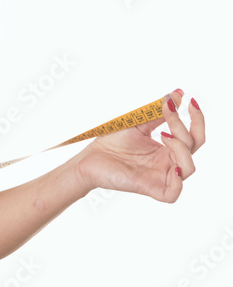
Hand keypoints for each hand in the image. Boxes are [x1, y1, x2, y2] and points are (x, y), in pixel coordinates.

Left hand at [73, 90, 204, 202]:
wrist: (90, 158)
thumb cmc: (112, 142)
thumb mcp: (138, 123)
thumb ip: (158, 112)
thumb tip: (177, 94)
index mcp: (168, 149)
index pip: (193, 137)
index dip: (197, 120)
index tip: (191, 101)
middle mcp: (168, 163)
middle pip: (193, 147)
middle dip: (184, 127)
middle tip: (168, 111)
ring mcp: (161, 177)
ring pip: (188, 167)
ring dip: (181, 148)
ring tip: (164, 136)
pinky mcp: (151, 189)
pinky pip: (174, 192)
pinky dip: (178, 180)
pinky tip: (171, 167)